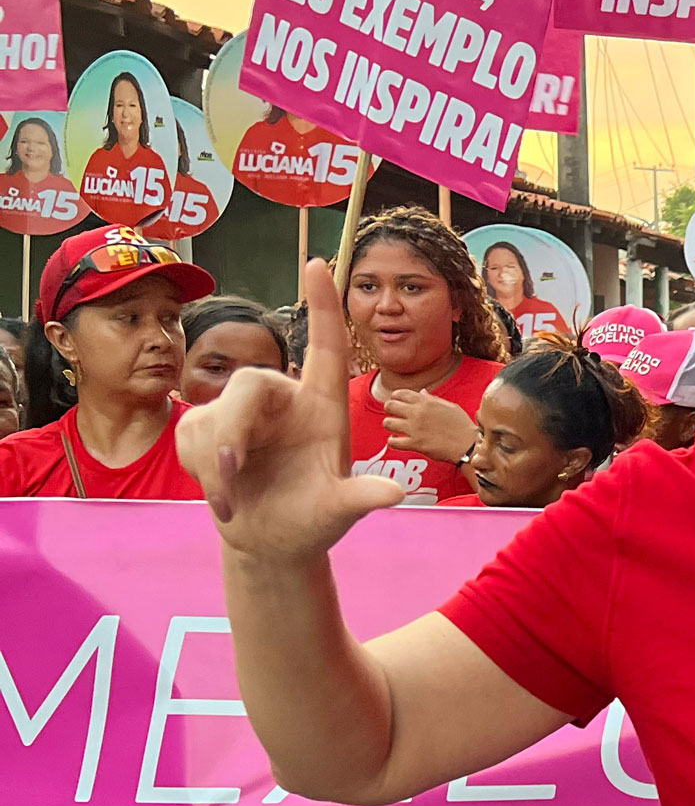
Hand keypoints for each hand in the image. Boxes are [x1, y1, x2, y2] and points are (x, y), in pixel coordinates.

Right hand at [177, 259, 404, 555]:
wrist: (272, 542)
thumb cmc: (312, 520)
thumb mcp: (338, 512)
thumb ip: (360, 499)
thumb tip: (392, 496)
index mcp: (324, 407)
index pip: (327, 347)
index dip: (323, 305)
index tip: (319, 262)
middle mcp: (284, 401)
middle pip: (248, 384)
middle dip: (230, 429)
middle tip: (228, 472)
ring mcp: (243, 413)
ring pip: (212, 416)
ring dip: (213, 463)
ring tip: (230, 503)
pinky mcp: (208, 428)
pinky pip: (192, 433)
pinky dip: (199, 469)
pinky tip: (221, 495)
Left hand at [383, 387, 476, 464]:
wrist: (468, 444)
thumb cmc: (462, 426)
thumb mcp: (450, 407)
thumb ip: (433, 399)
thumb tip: (421, 393)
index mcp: (426, 402)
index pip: (400, 393)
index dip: (396, 397)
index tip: (398, 403)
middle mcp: (418, 413)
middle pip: (389, 406)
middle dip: (390, 409)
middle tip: (394, 415)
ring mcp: (415, 429)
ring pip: (388, 423)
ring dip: (390, 425)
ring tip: (396, 428)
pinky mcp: (415, 444)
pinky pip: (393, 442)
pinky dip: (393, 441)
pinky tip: (397, 440)